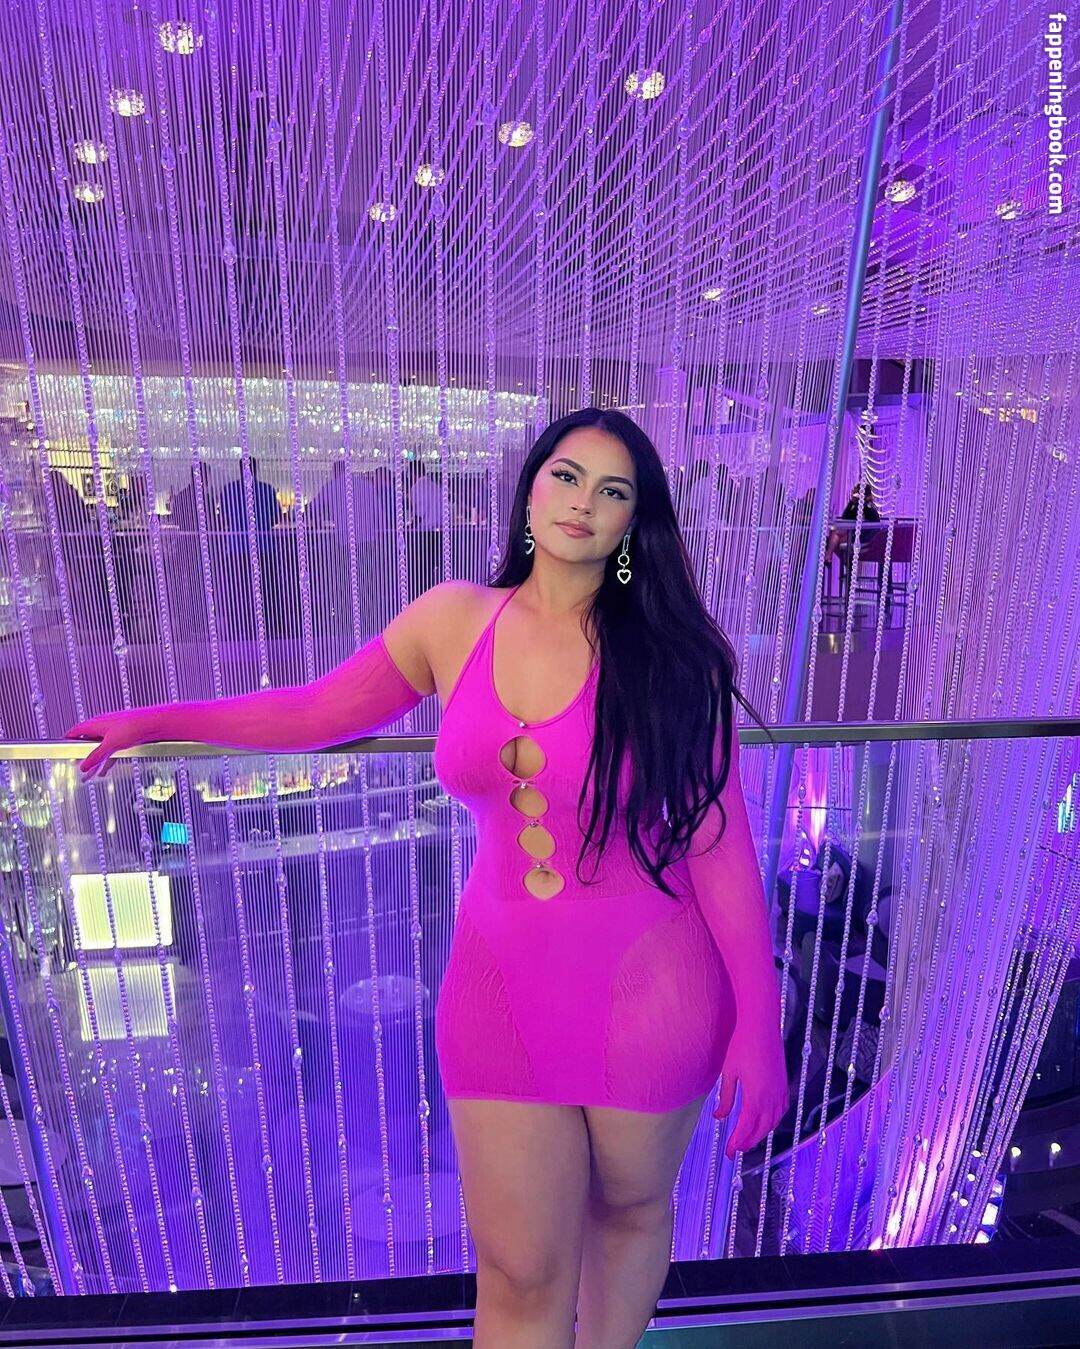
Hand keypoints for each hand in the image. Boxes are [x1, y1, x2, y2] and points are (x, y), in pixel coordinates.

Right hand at [63, 710, 154, 780]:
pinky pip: (110, 752)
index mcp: (96, 723)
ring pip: (99, 749)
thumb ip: (96, 756)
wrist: (155, 723)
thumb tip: (83, 766)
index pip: (76, 731)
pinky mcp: (124, 738)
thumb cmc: (134, 726)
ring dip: (94, 762)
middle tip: (73, 764)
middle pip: (87, 742)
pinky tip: (104, 771)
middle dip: (81, 755)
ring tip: (87, 775)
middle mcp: (103, 726)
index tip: (61, 746)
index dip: (68, 738)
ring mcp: (114, 732)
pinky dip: (106, 762)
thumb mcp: (111, 744)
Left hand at [714, 1018, 787, 1160]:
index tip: (729, 1153)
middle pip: (760, 1130)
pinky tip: (766, 1121)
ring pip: (773, 1123)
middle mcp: (771, 1099)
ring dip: (760, 1133)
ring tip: (748, 1139)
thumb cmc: (742, 1046)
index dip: (736, 1143)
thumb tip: (719, 1117)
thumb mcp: (728, 1073)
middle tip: (736, 1149)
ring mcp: (780, 1092)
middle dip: (748, 1142)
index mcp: (755, 1098)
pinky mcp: (784, 1084)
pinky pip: (781, 1111)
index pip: (745, 1129)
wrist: (761, 1025)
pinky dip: (773, 1121)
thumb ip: (725, 1098)